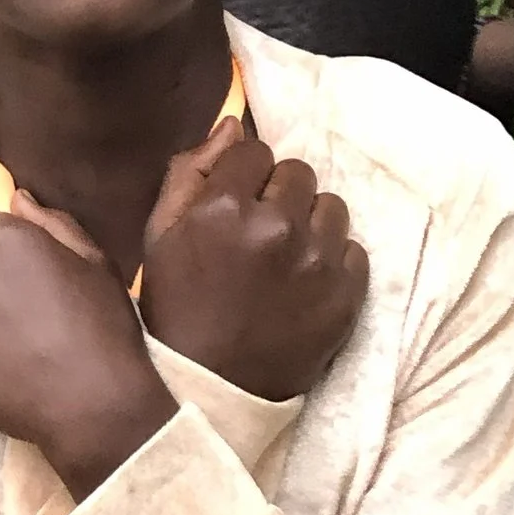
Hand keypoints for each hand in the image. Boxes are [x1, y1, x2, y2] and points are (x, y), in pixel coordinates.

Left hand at [0, 210, 168, 500]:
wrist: (93, 402)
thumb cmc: (104, 326)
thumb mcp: (95, 261)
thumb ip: (51, 222)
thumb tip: (16, 196)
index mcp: (1, 238)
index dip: (10, 257)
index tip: (34, 284)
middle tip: (28, 321)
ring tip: (18, 352)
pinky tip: (5, 376)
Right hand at [138, 122, 368, 400]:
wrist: (209, 389)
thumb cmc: (175, 309)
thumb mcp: (158, 236)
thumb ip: (189, 172)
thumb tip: (233, 125)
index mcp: (222, 207)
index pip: (254, 150)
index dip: (242, 176)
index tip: (234, 204)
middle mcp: (276, 226)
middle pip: (297, 172)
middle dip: (278, 196)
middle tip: (259, 234)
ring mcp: (317, 261)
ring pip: (331, 207)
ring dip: (310, 225)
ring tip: (285, 258)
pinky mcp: (347, 294)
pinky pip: (354, 250)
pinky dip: (332, 262)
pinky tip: (304, 285)